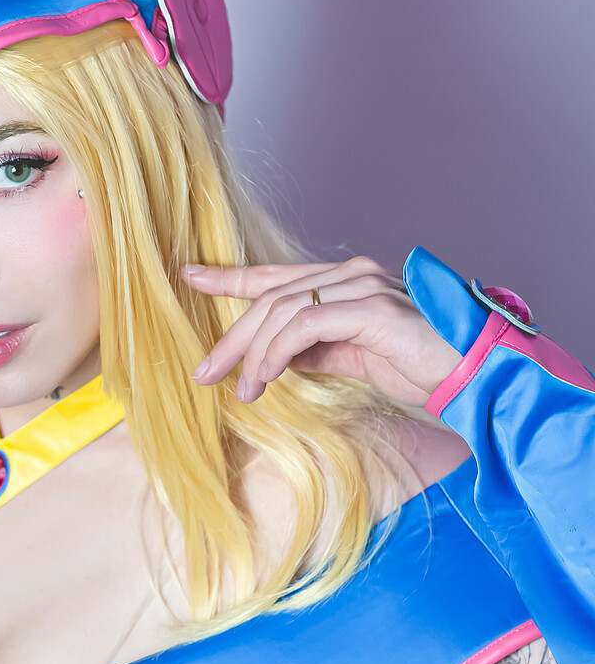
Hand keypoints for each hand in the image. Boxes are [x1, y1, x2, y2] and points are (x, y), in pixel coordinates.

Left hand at [182, 256, 460, 407]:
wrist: (473, 374)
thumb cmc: (422, 367)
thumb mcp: (353, 359)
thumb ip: (314, 350)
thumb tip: (271, 360)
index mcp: (347, 280)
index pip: (277, 275)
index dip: (232, 276)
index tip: (192, 276)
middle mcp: (352, 274)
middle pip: (272, 295)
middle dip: (231, 335)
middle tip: (203, 370)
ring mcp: (363, 287)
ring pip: (282, 309)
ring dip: (252, 353)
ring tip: (241, 390)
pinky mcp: (371, 310)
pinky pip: (305, 325)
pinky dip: (277, 353)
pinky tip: (264, 379)